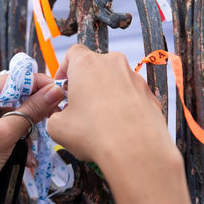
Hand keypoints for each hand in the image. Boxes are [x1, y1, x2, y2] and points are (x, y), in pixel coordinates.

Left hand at [0, 74, 64, 203]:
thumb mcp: (3, 134)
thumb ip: (30, 111)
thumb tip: (53, 92)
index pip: (6, 80)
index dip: (33, 83)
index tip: (55, 86)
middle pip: (10, 95)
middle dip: (30, 107)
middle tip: (53, 109)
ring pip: (11, 110)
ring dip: (26, 125)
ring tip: (37, 136)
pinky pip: (7, 124)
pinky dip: (18, 136)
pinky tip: (26, 152)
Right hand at [47, 44, 194, 203]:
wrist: (136, 151)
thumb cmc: (95, 134)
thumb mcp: (57, 128)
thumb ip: (54, 116)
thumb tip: (58, 117)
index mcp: (86, 64)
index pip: (72, 53)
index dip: (65, 69)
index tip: (62, 86)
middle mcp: (112, 63)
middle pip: (94, 67)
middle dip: (85, 84)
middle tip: (78, 106)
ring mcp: (133, 77)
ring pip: (113, 80)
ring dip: (104, 95)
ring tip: (99, 120)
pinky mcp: (149, 93)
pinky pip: (130, 94)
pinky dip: (122, 105)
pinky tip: (117, 126)